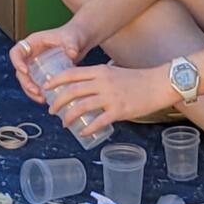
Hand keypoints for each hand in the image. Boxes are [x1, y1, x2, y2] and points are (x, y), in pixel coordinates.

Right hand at [9, 26, 86, 104]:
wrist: (80, 40)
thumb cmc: (73, 35)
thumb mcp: (71, 38)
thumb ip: (71, 45)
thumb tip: (72, 53)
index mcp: (33, 43)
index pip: (16, 52)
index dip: (17, 62)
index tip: (25, 71)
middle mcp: (31, 54)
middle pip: (20, 70)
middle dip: (26, 83)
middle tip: (36, 91)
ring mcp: (36, 64)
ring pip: (26, 80)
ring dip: (30, 91)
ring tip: (41, 99)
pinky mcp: (43, 73)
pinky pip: (36, 84)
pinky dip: (38, 93)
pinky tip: (46, 99)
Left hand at [42, 57, 171, 128]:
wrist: (158, 84)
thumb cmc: (137, 78)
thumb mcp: (114, 71)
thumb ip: (100, 76)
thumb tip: (87, 83)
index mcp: (99, 70)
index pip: (70, 73)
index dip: (55, 81)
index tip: (45, 88)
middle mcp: (102, 82)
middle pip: (71, 91)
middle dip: (57, 101)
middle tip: (50, 110)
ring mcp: (110, 97)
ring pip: (81, 107)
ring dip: (68, 116)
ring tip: (64, 123)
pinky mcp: (119, 111)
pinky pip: (98, 121)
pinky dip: (88, 128)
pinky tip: (83, 133)